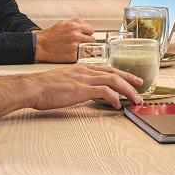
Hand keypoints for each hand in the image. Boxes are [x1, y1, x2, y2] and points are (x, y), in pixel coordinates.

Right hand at [25, 64, 143, 109]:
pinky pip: (104, 92)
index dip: (120, 74)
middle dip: (130, 79)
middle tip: (141, 86)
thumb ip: (74, 83)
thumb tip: (80, 91)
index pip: (106, 69)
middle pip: (114, 72)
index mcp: (81, 69)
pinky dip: (114, 98)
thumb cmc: (43, 87)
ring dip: (127, 90)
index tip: (130, 79)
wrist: (33, 87)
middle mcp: (85, 71)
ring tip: (135, 99)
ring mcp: (84, 79)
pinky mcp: (82, 89)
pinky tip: (117, 105)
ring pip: (114, 81)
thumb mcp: (63, 81)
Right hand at [33, 18, 95, 62]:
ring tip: (78, 49)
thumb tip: (85, 25)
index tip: (84, 35)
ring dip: (85, 49)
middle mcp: (75, 35)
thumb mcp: (63, 23)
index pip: (91, 29)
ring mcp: (75, 46)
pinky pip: (83, 56)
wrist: (40, 46)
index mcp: (74, 26)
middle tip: (81, 43)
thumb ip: (76, 22)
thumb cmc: (50, 35)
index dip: (87, 33)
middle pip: (92, 39)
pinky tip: (73, 54)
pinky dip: (80, 56)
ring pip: (89, 48)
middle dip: (87, 41)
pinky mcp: (73, 56)